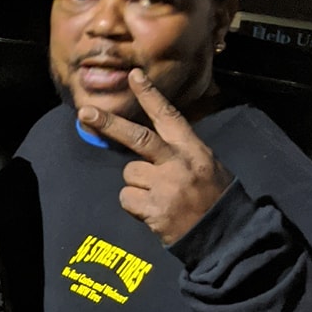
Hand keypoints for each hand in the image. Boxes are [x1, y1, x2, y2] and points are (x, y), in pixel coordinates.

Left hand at [77, 68, 231, 245]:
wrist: (226, 235)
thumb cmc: (212, 198)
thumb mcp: (206, 166)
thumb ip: (177, 153)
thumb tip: (142, 146)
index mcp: (193, 150)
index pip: (169, 117)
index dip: (150, 96)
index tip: (134, 76)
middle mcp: (179, 164)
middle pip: (138, 138)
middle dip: (109, 123)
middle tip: (85, 112)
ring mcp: (166, 186)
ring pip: (129, 174)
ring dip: (136, 186)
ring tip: (159, 198)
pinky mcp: (154, 209)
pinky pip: (127, 199)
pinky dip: (135, 207)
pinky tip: (155, 213)